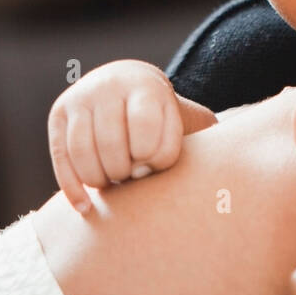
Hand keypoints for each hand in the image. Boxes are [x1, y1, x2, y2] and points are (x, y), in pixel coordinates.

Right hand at [47, 60, 215, 213]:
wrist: (127, 86)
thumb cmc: (166, 118)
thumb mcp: (189, 120)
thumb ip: (211, 142)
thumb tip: (237, 173)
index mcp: (147, 87)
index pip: (147, 134)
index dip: (155, 159)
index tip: (158, 163)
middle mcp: (109, 86)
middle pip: (113, 149)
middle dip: (128, 171)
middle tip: (137, 174)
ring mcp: (80, 99)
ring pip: (85, 156)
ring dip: (104, 181)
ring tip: (119, 183)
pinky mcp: (58, 115)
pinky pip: (61, 159)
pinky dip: (72, 188)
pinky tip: (86, 208)